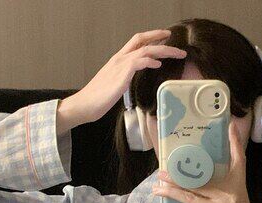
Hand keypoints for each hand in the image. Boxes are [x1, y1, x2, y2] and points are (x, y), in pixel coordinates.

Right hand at [60, 29, 185, 127]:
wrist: (84, 105)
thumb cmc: (98, 98)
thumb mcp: (115, 84)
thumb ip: (125, 78)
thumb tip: (133, 80)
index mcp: (118, 60)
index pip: (137, 42)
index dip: (152, 37)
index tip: (165, 37)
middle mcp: (120, 59)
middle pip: (143, 41)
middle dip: (161, 39)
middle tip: (177, 43)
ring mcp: (120, 66)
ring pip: (145, 50)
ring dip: (163, 51)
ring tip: (176, 54)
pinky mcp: (121, 76)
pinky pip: (138, 63)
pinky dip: (149, 62)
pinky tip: (158, 65)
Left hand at [151, 120, 261, 202]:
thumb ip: (224, 193)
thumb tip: (201, 185)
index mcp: (239, 187)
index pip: (238, 160)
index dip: (235, 143)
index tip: (230, 125)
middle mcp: (229, 195)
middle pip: (199, 181)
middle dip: (177, 176)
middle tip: (160, 171)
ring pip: (189, 198)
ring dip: (170, 193)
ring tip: (157, 189)